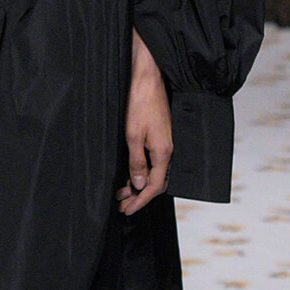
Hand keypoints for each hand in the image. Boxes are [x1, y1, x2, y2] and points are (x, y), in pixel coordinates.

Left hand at [116, 28, 171, 215]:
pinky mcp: (160, 137)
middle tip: (122, 205)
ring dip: (138, 184)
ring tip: (121, 193)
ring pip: (154, 173)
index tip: (127, 210)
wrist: (148, 80)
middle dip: (139, 196)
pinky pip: (153, 161)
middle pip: (156, 182)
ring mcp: (164, 143)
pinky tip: (129, 174)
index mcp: (163, 152)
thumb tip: (139, 185)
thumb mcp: (133, 136)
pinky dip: (141, 171)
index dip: (140, 200)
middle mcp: (167, 150)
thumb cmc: (140, 104)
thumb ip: (136, 162)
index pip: (154, 186)